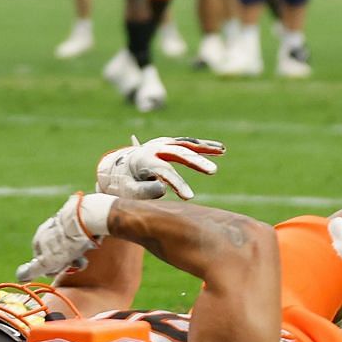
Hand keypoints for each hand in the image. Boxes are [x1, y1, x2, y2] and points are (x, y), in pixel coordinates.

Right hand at [16, 192, 115, 282]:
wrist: (84, 218)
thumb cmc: (65, 242)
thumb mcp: (48, 261)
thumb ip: (34, 269)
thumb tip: (20, 277)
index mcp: (38, 240)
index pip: (42, 261)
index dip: (52, 269)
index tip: (60, 270)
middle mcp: (48, 230)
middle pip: (57, 253)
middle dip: (67, 261)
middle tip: (77, 262)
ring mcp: (61, 223)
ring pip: (70, 245)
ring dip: (78, 253)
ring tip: (86, 253)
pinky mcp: (75, 218)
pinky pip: (79, 234)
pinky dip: (84, 240)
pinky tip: (91, 241)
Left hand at [95, 135, 223, 199]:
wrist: (120, 166)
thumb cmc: (125, 183)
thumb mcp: (128, 191)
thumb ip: (143, 191)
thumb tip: (162, 189)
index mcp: (143, 160)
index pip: (163, 171)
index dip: (177, 184)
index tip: (190, 197)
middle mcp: (154, 148)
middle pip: (177, 153)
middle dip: (196, 161)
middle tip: (213, 171)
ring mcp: (163, 144)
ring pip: (186, 144)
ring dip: (204, 147)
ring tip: (222, 150)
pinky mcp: (170, 144)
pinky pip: (188, 144)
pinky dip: (203, 146)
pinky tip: (221, 149)